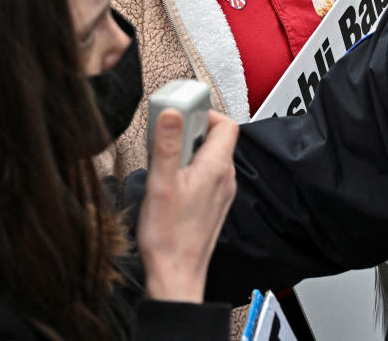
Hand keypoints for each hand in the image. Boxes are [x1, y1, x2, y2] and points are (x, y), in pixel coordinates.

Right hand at [138, 109, 237, 302]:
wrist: (176, 274)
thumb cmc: (169, 236)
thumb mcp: (161, 183)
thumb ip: (167, 145)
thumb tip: (173, 113)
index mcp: (217, 168)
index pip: (226, 124)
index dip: (205, 114)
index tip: (182, 116)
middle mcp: (225, 179)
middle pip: (216, 139)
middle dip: (190, 132)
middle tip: (166, 140)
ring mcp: (221, 193)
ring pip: (210, 157)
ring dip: (188, 152)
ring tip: (164, 163)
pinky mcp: (213, 205)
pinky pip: (206, 175)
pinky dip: (190, 170)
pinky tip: (169, 183)